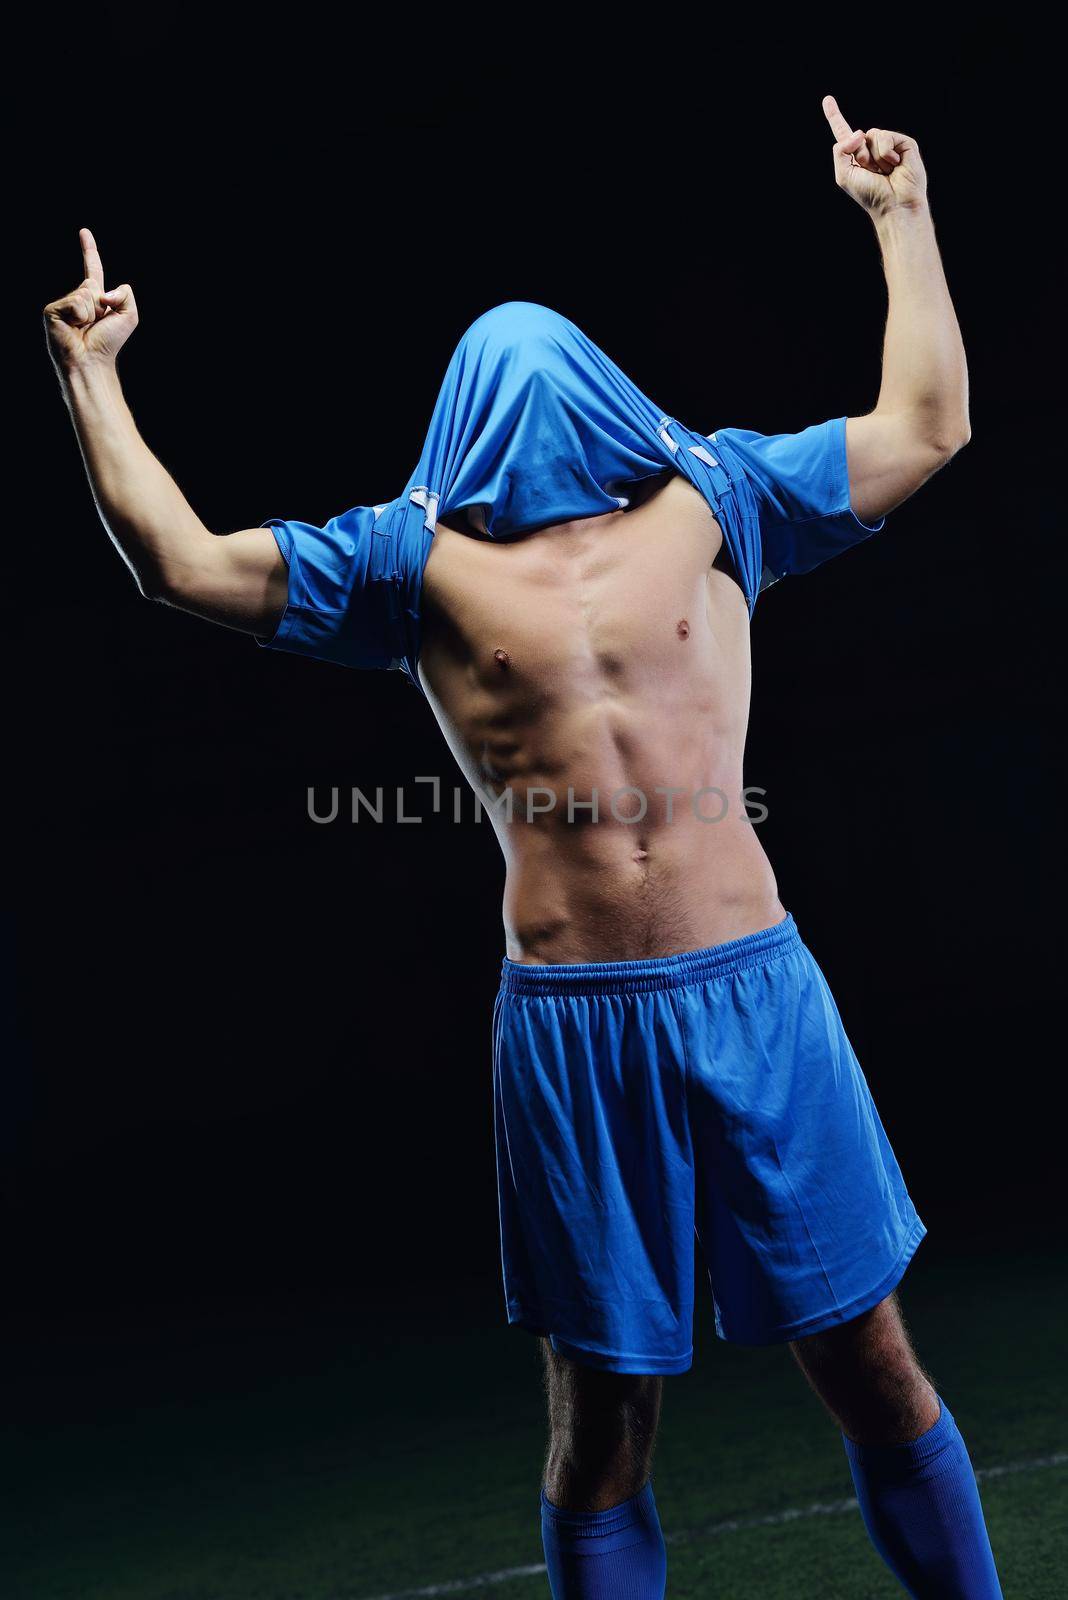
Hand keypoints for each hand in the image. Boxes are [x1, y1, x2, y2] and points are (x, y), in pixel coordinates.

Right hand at [43, 229, 138, 373]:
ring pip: (84, 293)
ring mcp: (63, 304)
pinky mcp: (52, 310)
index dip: (89, 250)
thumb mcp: (129, 316)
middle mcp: (77, 298)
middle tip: (95, 325)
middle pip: (92, 283)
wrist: (91, 362)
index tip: (84, 232)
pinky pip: (75, 302)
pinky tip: (74, 328)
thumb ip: (125, 294)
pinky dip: (80, 316)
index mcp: (94, 298)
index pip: (92, 268)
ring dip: (91, 313)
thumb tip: (101, 291)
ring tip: (84, 328)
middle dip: (101, 304)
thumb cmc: (109, 343)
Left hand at [822, 96, 927, 217]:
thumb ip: (840, 151)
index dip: (834, 116)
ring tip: (885, 171)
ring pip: (872, 134)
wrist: (894, 204)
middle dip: (860, 155)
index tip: (827, 99)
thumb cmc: (870, 195)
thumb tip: (859, 132)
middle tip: (872, 173)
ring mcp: (888, 144)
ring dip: (874, 156)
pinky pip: (885, 136)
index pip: (843, 132)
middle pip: (857, 135)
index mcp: (856, 156)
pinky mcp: (903, 143)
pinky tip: (895, 165)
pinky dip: (886, 153)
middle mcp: (871, 148)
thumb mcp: (844, 175)